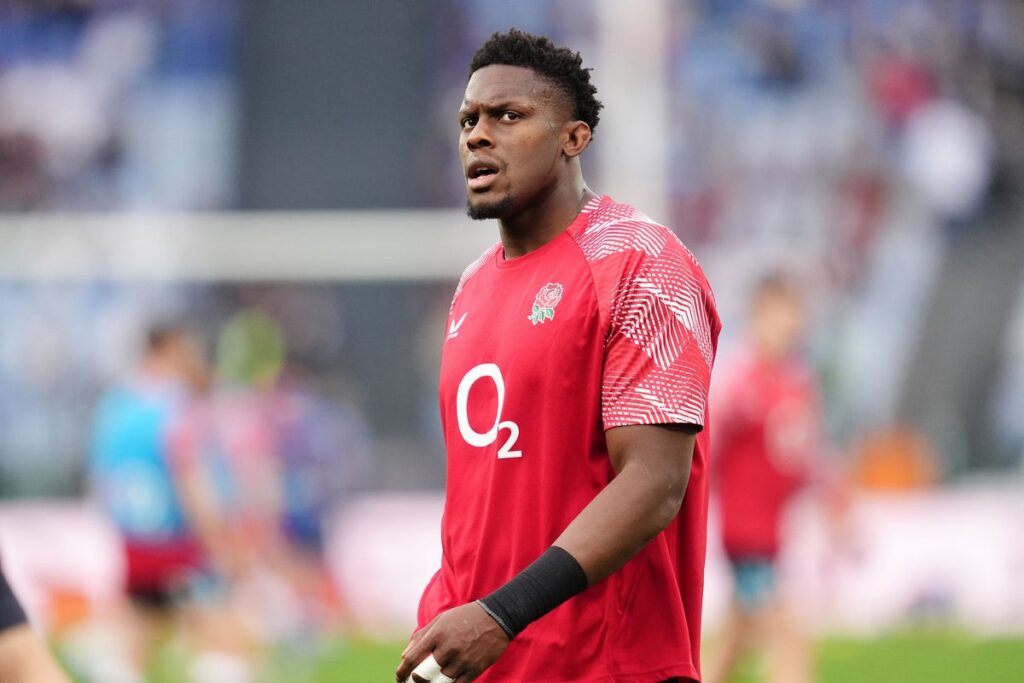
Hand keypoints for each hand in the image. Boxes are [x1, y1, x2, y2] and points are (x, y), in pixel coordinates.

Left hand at [395, 602, 510, 681]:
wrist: (497, 617)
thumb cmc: (465, 617)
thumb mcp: (442, 619)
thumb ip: (422, 635)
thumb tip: (405, 655)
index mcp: (437, 634)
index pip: (412, 658)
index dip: (401, 671)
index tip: (399, 677)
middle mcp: (448, 648)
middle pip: (422, 675)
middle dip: (415, 681)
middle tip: (414, 681)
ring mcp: (462, 660)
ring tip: (431, 681)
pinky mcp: (474, 669)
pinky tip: (446, 682)